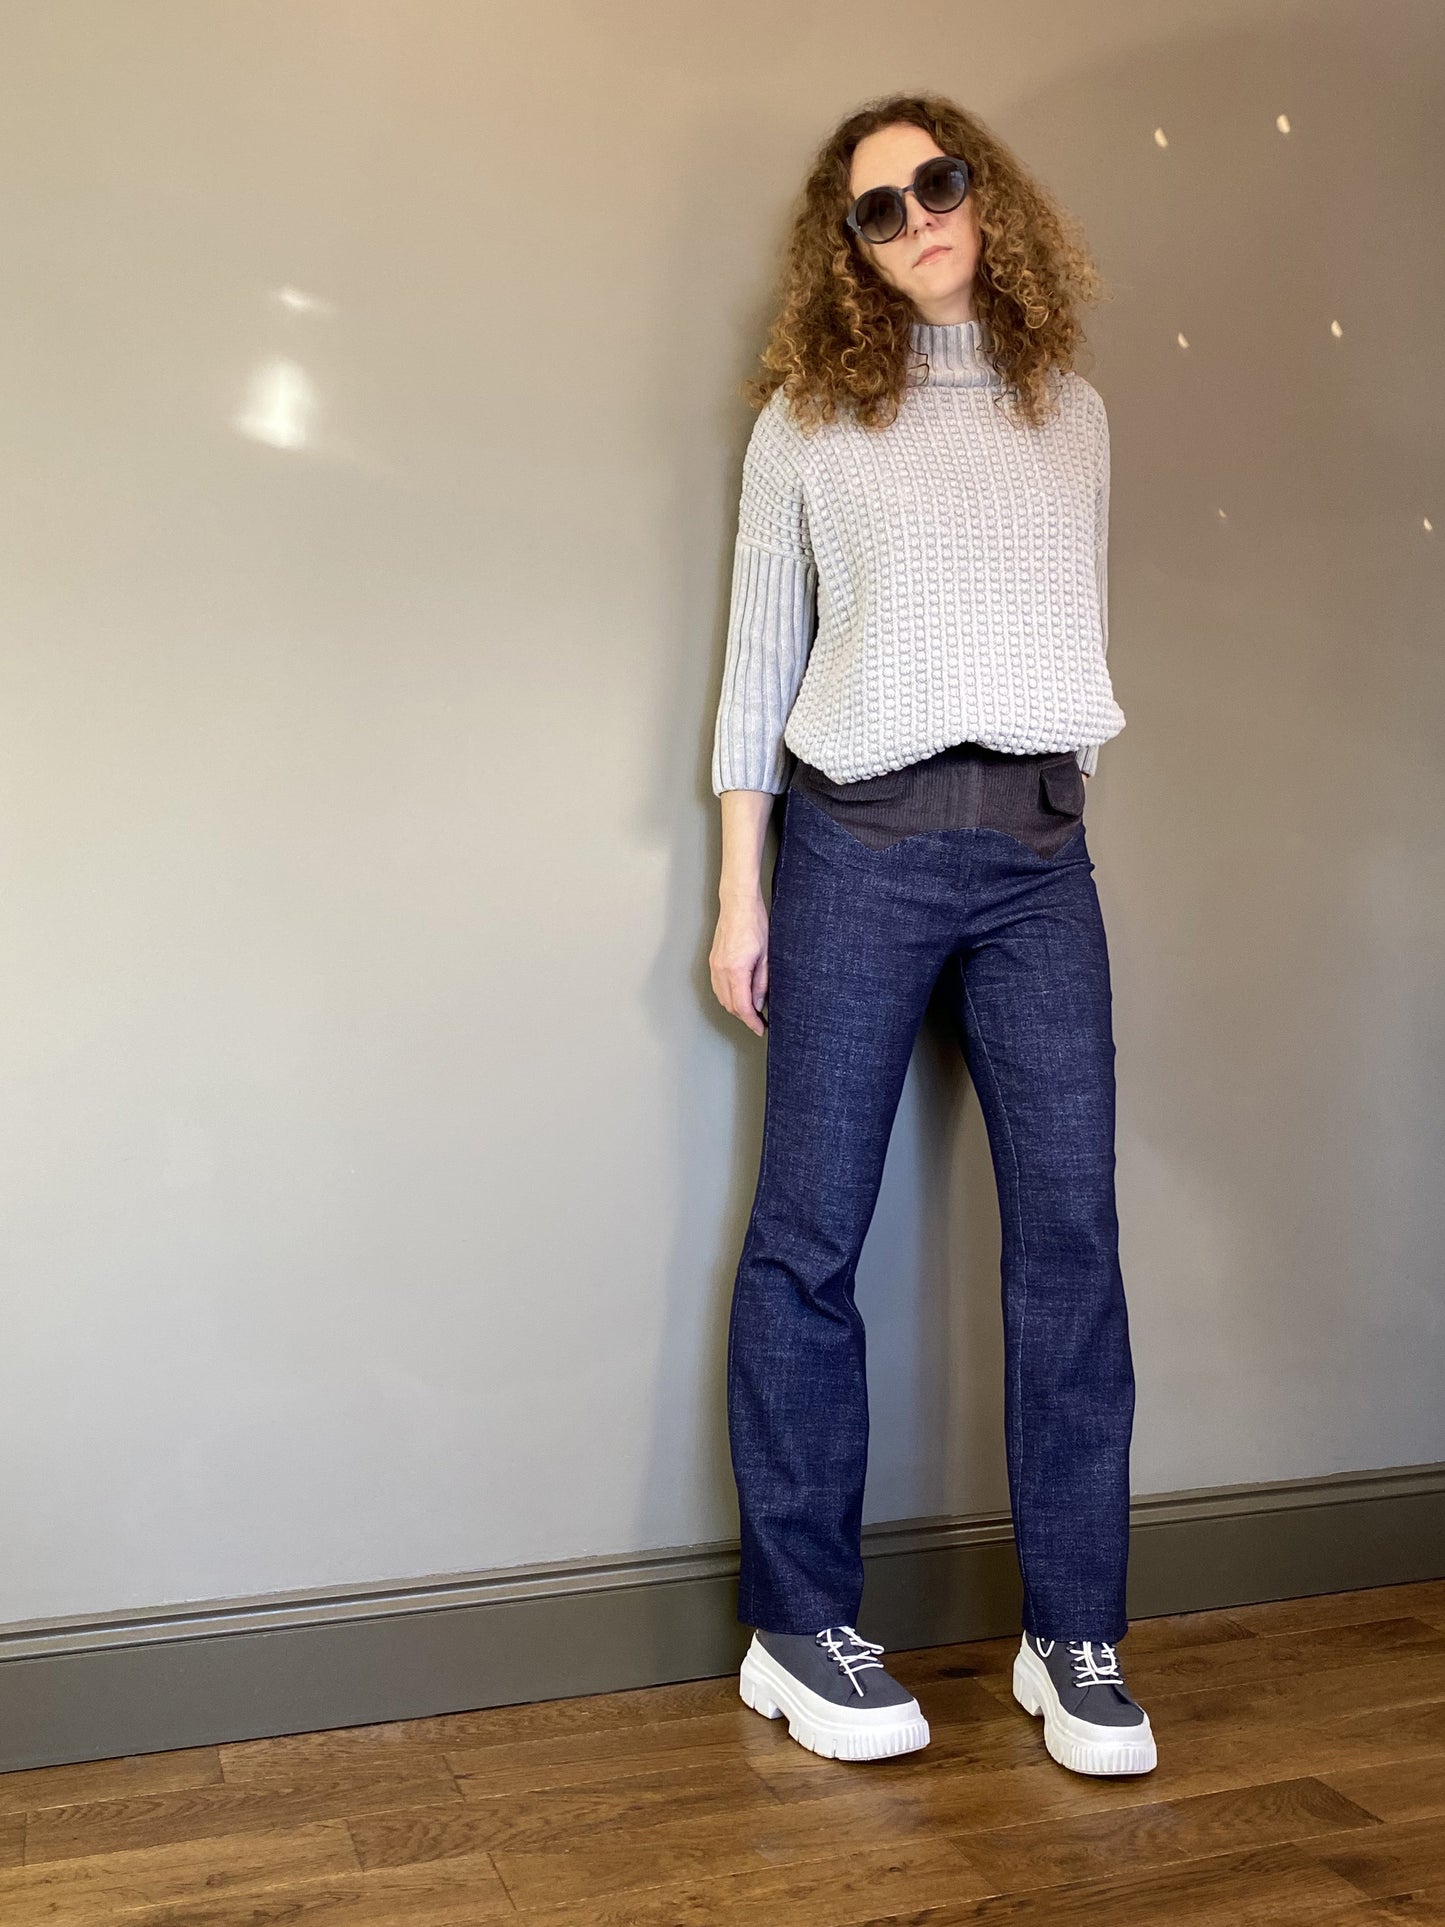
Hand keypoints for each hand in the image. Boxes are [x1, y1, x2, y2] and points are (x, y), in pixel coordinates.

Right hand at [710, 892, 769, 1036]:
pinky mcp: (713, 961)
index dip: (752, 1022)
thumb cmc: (755, 924)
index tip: (760, 1029)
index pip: (742, 1007)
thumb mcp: (766, 957)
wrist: (738, 904)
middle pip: (730, 1005)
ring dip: (735, 1008)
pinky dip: (727, 996)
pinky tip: (738, 996)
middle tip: (760, 1021)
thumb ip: (762, 983)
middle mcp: (721, 970)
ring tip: (752, 1011)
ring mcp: (714, 966)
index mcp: (736, 970)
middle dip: (745, 1017)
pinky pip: (717, 987)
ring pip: (722, 998)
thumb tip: (759, 1003)